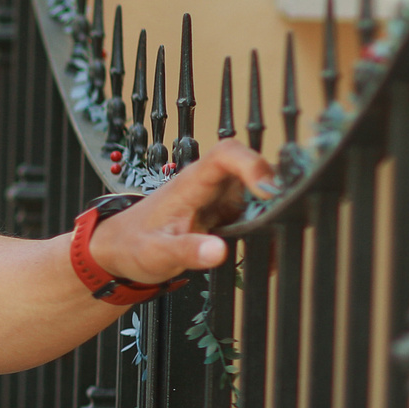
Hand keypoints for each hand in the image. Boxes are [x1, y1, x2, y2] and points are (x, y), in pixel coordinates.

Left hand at [88, 140, 273, 285]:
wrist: (120, 249)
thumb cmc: (133, 244)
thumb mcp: (157, 253)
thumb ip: (187, 251)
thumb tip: (219, 251)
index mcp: (191, 184)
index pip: (226, 154)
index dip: (253, 164)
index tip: (270, 191)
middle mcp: (209, 185)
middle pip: (253, 170)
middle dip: (275, 190)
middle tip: (288, 219)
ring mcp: (218, 198)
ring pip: (258, 193)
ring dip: (273, 212)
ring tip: (281, 239)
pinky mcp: (224, 214)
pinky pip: (253, 214)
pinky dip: (264, 230)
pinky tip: (267, 253)